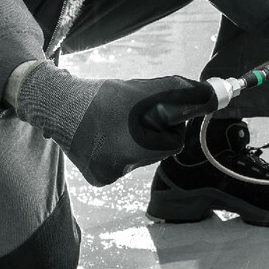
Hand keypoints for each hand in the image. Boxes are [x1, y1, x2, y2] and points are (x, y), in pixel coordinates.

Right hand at [14, 63, 212, 184]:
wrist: (57, 106)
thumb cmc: (102, 97)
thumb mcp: (143, 89)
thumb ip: (179, 92)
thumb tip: (211, 94)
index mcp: (132, 149)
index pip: (173, 142)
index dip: (167, 124)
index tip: (152, 112)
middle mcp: (120, 169)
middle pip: (157, 152)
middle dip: (152, 134)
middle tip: (132, 116)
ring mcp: (108, 176)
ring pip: (140, 158)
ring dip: (136, 141)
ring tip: (115, 124)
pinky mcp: (99, 179)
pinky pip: (124, 164)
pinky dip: (120, 150)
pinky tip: (105, 136)